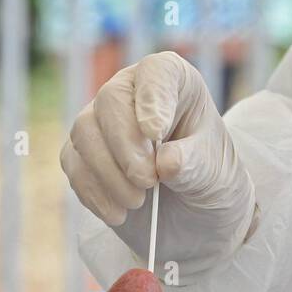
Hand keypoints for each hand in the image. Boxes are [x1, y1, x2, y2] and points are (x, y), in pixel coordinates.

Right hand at [60, 51, 256, 274]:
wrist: (193, 218)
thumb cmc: (210, 182)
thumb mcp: (216, 176)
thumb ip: (194, 165)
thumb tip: (165, 162)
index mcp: (173, 83)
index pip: (156, 73)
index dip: (152, 99)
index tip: (156, 132)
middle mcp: (132, 93)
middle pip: (110, 101)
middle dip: (126, 147)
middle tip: (147, 181)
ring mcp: (102, 122)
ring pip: (85, 133)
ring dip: (109, 174)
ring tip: (138, 202)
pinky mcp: (83, 156)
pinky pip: (74, 166)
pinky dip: (95, 193)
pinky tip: (119, 213)